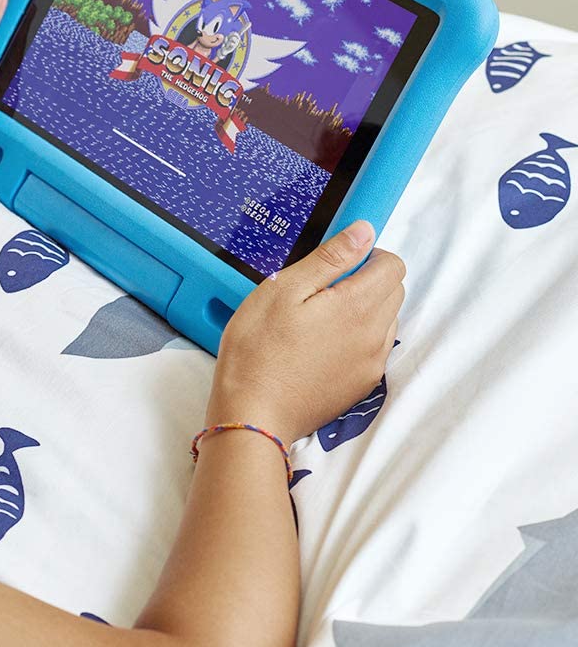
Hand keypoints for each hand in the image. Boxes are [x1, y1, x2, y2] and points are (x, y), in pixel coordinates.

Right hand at [207, 221, 404, 445]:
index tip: (335, 262)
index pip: (393, 265)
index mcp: (359, 307)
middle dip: (366, 280)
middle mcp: (375, 336)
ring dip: (362, 309)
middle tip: (319, 289)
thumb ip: (331, 258)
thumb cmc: (258, 349)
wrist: (253, 414)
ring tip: (316, 318)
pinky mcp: (360, 385)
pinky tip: (318, 344)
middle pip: (393, 292)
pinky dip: (355, 337)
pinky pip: (372, 348)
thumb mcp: (284, 288)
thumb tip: (364, 232)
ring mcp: (370, 364)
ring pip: (385, 320)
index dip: (366, 255)